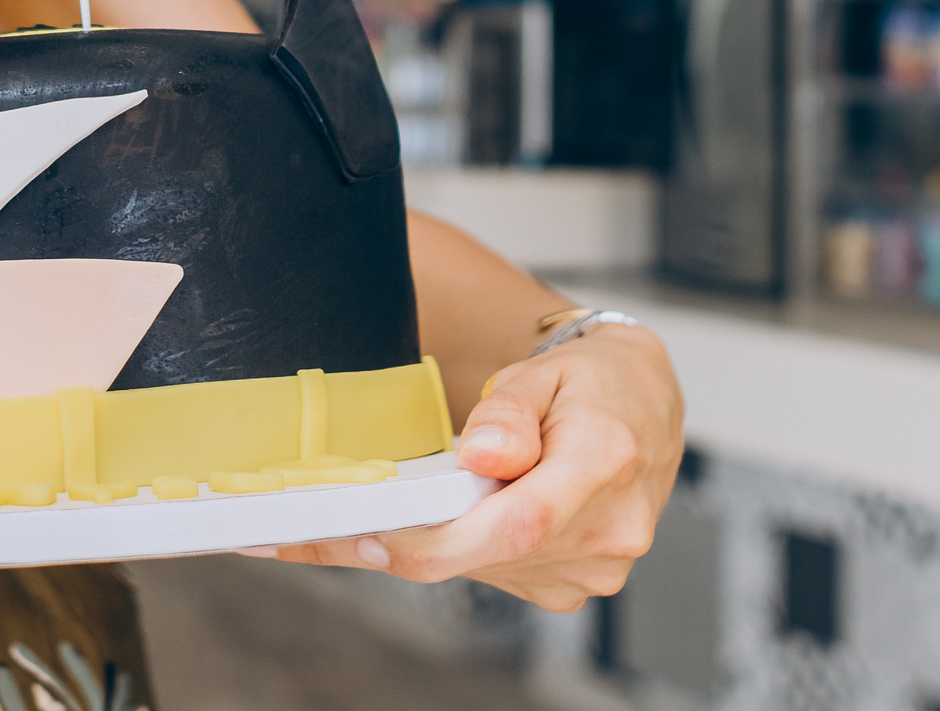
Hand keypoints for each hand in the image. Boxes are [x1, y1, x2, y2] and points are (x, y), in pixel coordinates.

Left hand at [252, 324, 682, 610]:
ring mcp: (593, 567)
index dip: (433, 540)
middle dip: (394, 543)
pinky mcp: (572, 581)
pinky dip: (452, 547)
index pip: (514, 524)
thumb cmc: (594, 383)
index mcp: (603, 470)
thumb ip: (509, 412)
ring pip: (479, 568)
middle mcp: (606, 532)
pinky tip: (427, 520)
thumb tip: (483, 455)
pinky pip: (493, 572)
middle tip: (307, 531)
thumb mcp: (547, 371)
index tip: (364, 536)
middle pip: (480, 554)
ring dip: (420, 542)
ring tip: (361, 511)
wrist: (644, 407)